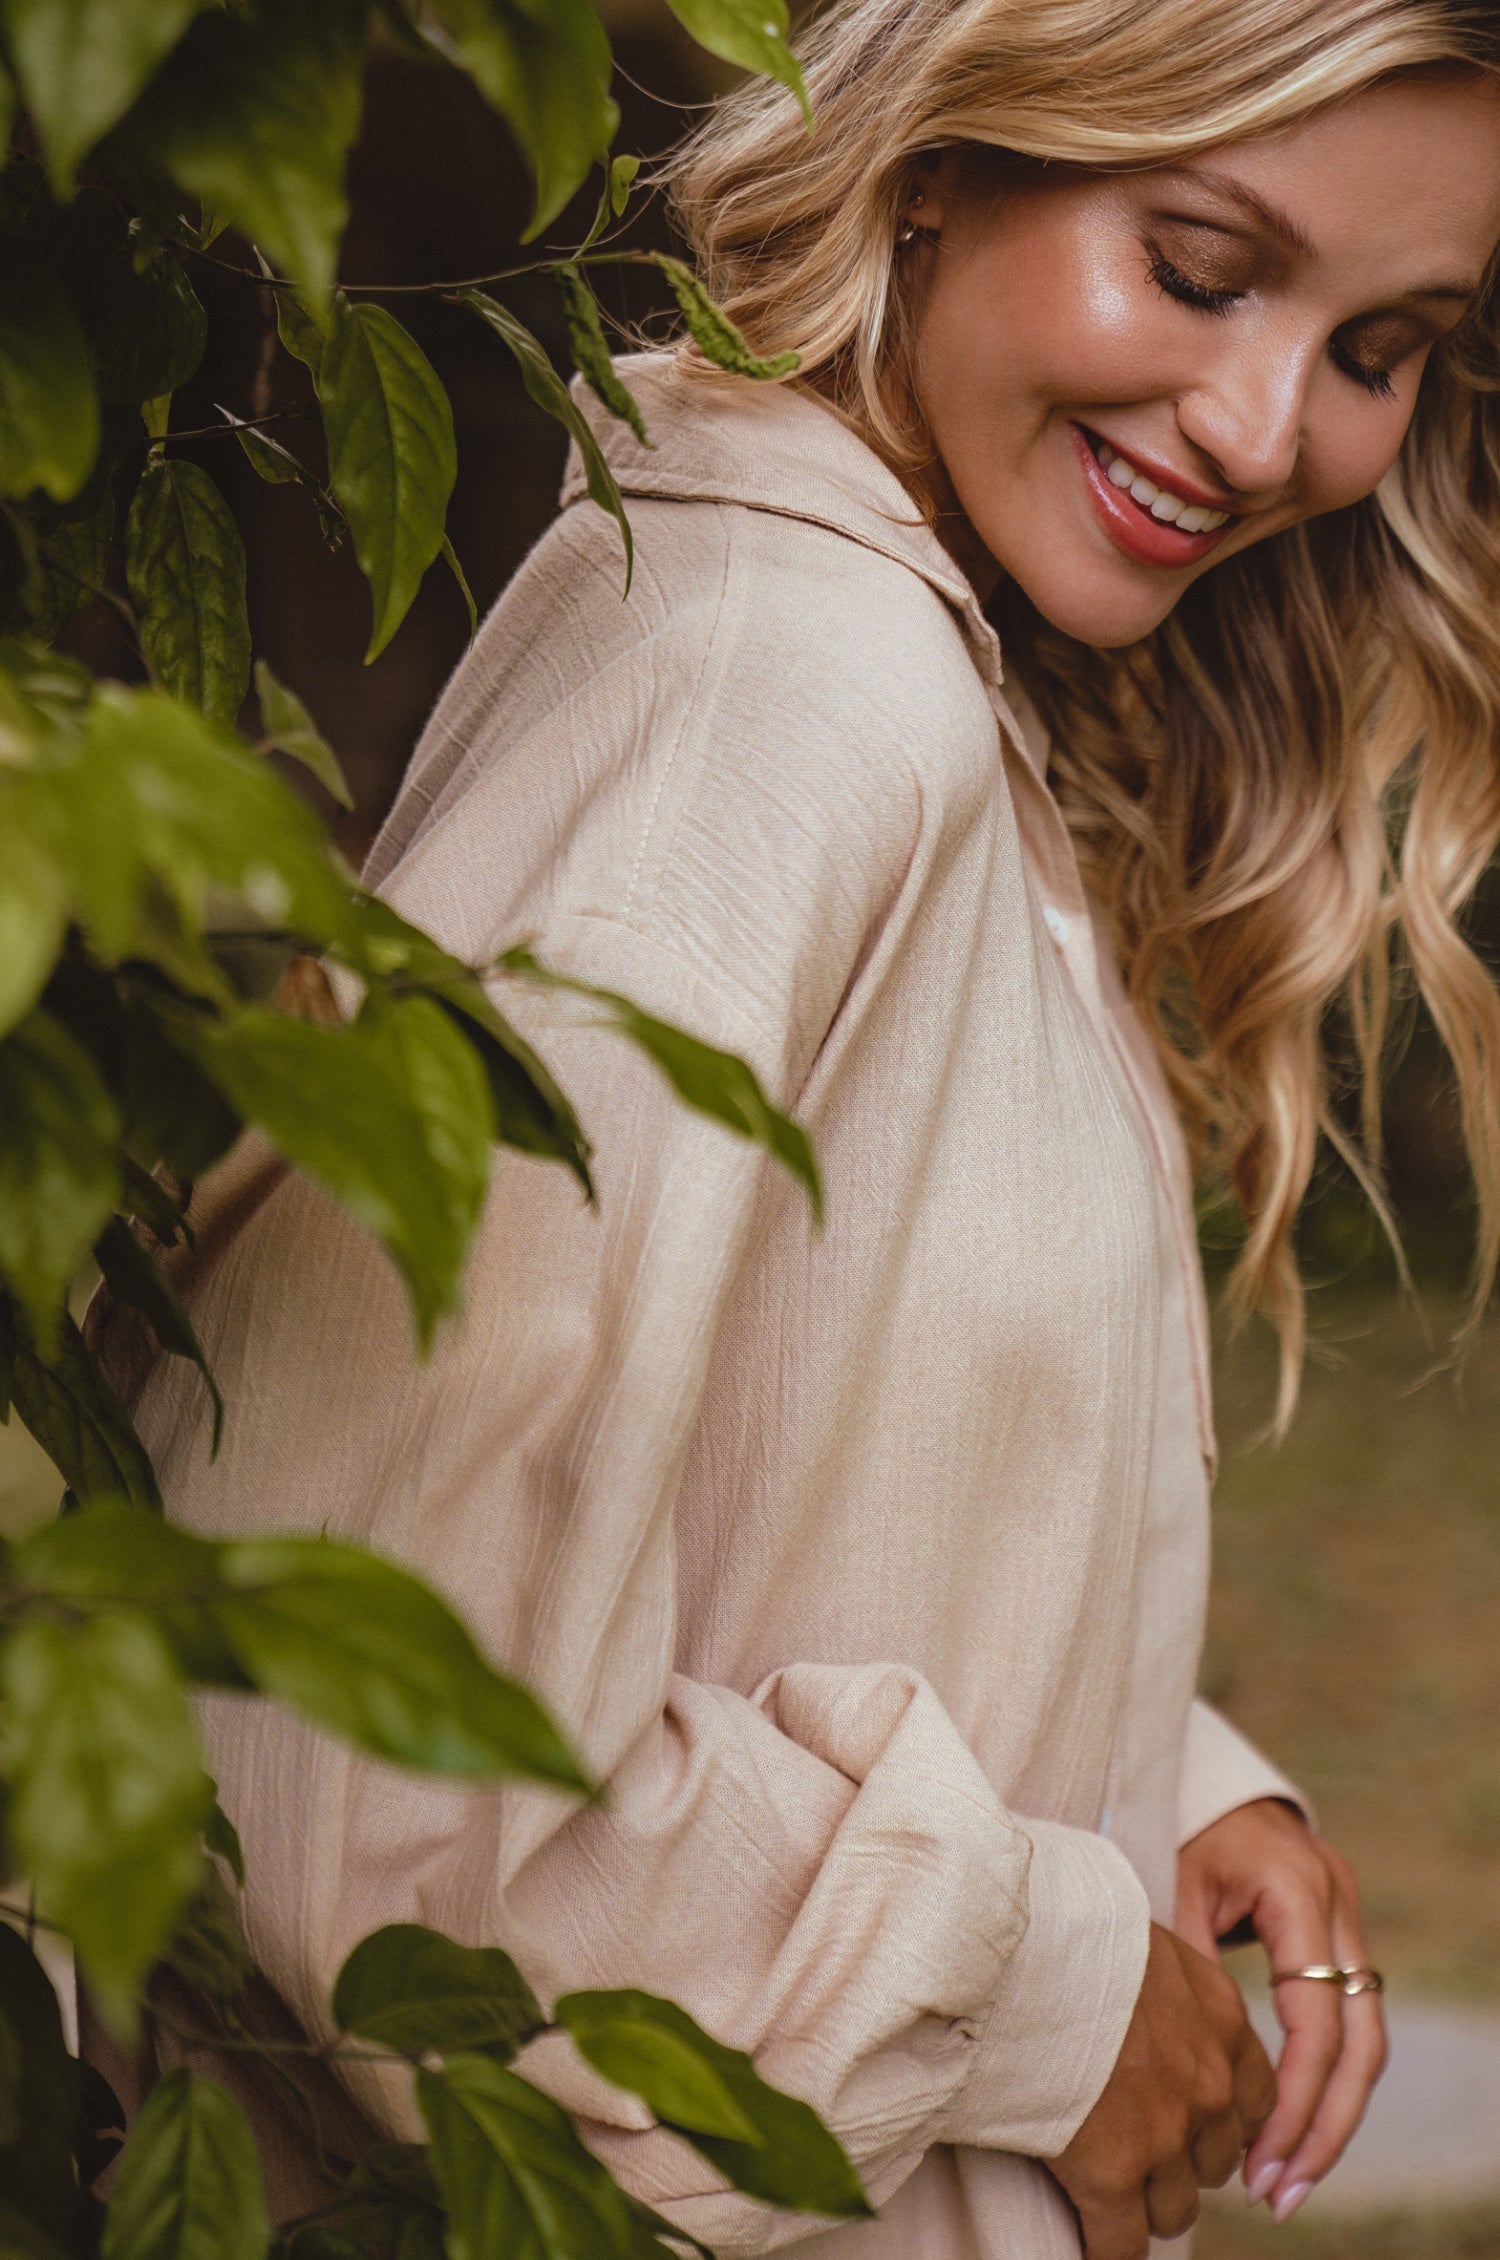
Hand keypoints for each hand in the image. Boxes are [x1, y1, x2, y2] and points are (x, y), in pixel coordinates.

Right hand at [1047, 1921, 1275, 2259]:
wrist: (1014, 1941)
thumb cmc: (1056, 1923)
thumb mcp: (1135, 1937)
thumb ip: (1159, 1983)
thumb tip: (1140, 1998)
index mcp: (1219, 2016)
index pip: (1255, 2096)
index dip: (1219, 2118)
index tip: (1192, 2125)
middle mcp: (1207, 2080)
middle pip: (1217, 2159)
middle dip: (1184, 2161)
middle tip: (1142, 2154)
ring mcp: (1164, 2131)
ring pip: (1175, 2208)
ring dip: (1145, 2204)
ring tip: (1108, 2196)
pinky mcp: (1112, 2172)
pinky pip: (1122, 2244)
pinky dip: (1105, 2247)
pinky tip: (1088, 2241)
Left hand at [1176, 1799, 1387, 2221]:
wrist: (1202, 1779)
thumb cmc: (1174, 1826)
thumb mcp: (1171, 1884)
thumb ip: (1188, 1966)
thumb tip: (1189, 2068)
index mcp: (1298, 1890)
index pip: (1317, 2017)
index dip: (1294, 2098)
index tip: (1260, 2158)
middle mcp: (1338, 1906)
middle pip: (1361, 2042)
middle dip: (1324, 2127)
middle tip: (1280, 2192)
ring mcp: (1346, 1920)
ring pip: (1364, 2042)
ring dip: (1328, 2116)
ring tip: (1283, 2181)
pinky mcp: (1336, 1938)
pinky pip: (1345, 2024)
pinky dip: (1322, 2082)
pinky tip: (1288, 2130)